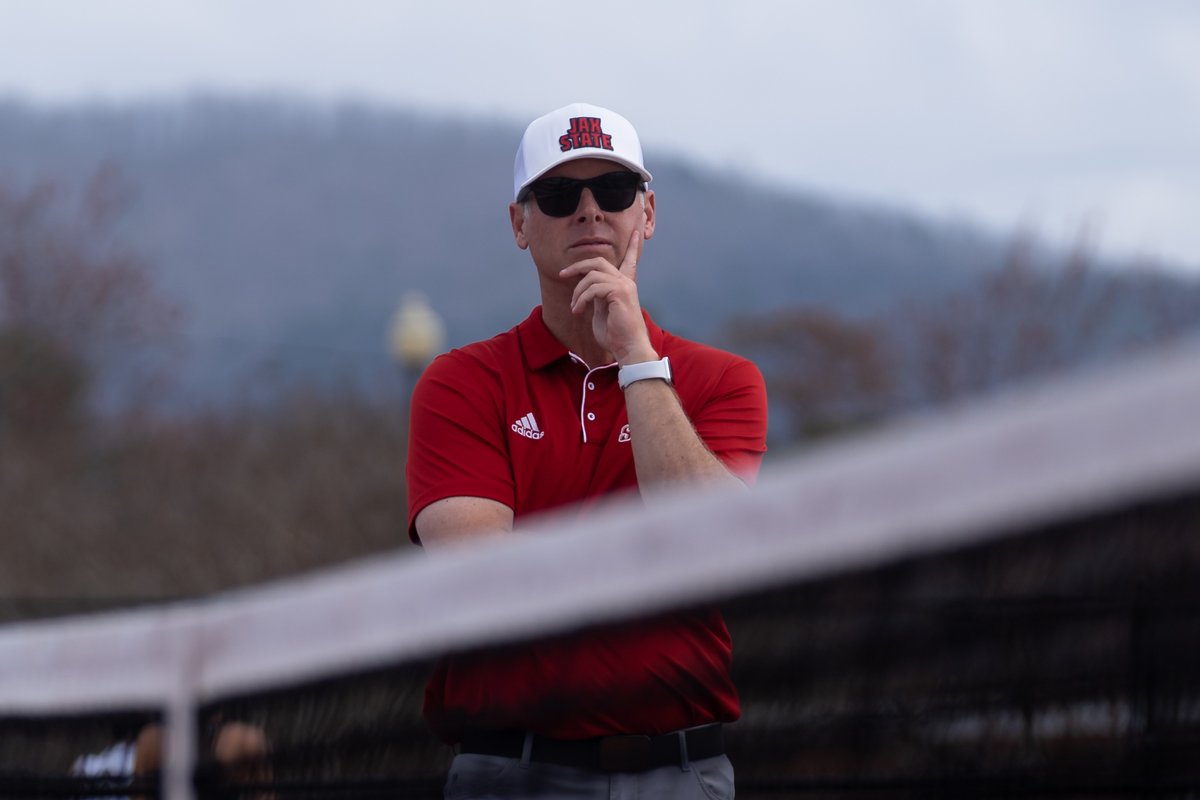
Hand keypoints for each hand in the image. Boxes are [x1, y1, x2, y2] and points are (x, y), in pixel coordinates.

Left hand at [559, 229, 656, 363]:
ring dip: (578, 291)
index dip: (633, 246)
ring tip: (575, 306)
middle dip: (578, 266)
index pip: (630, 261)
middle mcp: (626, 282)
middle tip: (563, 274)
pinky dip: (581, 298)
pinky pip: (593, 288)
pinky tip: (578, 310)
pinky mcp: (619, 293)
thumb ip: (597, 298)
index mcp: (624, 286)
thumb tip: (586, 291)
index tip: (637, 233)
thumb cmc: (615, 335)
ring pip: (592, 275)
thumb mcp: (602, 312)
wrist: (628, 348)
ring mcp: (623, 286)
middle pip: (599, 261)